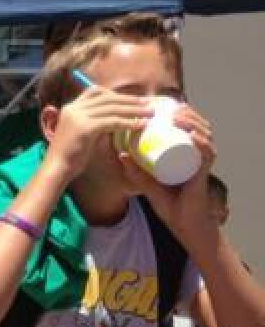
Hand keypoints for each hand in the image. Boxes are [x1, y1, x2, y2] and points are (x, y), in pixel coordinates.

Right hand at [46, 86, 153, 180]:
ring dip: (134, 110)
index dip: (114, 94)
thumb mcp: (81, 134)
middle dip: (130, 100)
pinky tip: (139, 125)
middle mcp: (74, 108)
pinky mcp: (85, 128)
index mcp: (71, 108)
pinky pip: (112, 121)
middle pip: (107, 97)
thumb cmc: (69, 157)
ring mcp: (78, 117)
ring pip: (112, 108)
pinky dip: (128, 122)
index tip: (131, 100)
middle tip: (148, 104)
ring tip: (150, 113)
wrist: (56, 169)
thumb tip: (113, 121)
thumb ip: (93, 124)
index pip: (94, 91)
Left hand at [119, 103, 216, 247]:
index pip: (188, 125)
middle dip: (184, 112)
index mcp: (189, 151)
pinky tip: (192, 135)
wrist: (181, 222)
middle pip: (197, 125)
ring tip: (175, 117)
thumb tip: (120, 153)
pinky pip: (206, 154)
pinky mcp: (204, 173)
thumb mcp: (147, 183)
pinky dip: (201, 143)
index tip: (159, 105)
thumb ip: (134, 170)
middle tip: (166, 108)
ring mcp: (203, 162)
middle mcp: (200, 153)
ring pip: (203, 134)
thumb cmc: (168, 201)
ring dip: (191, 122)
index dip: (177, 111)